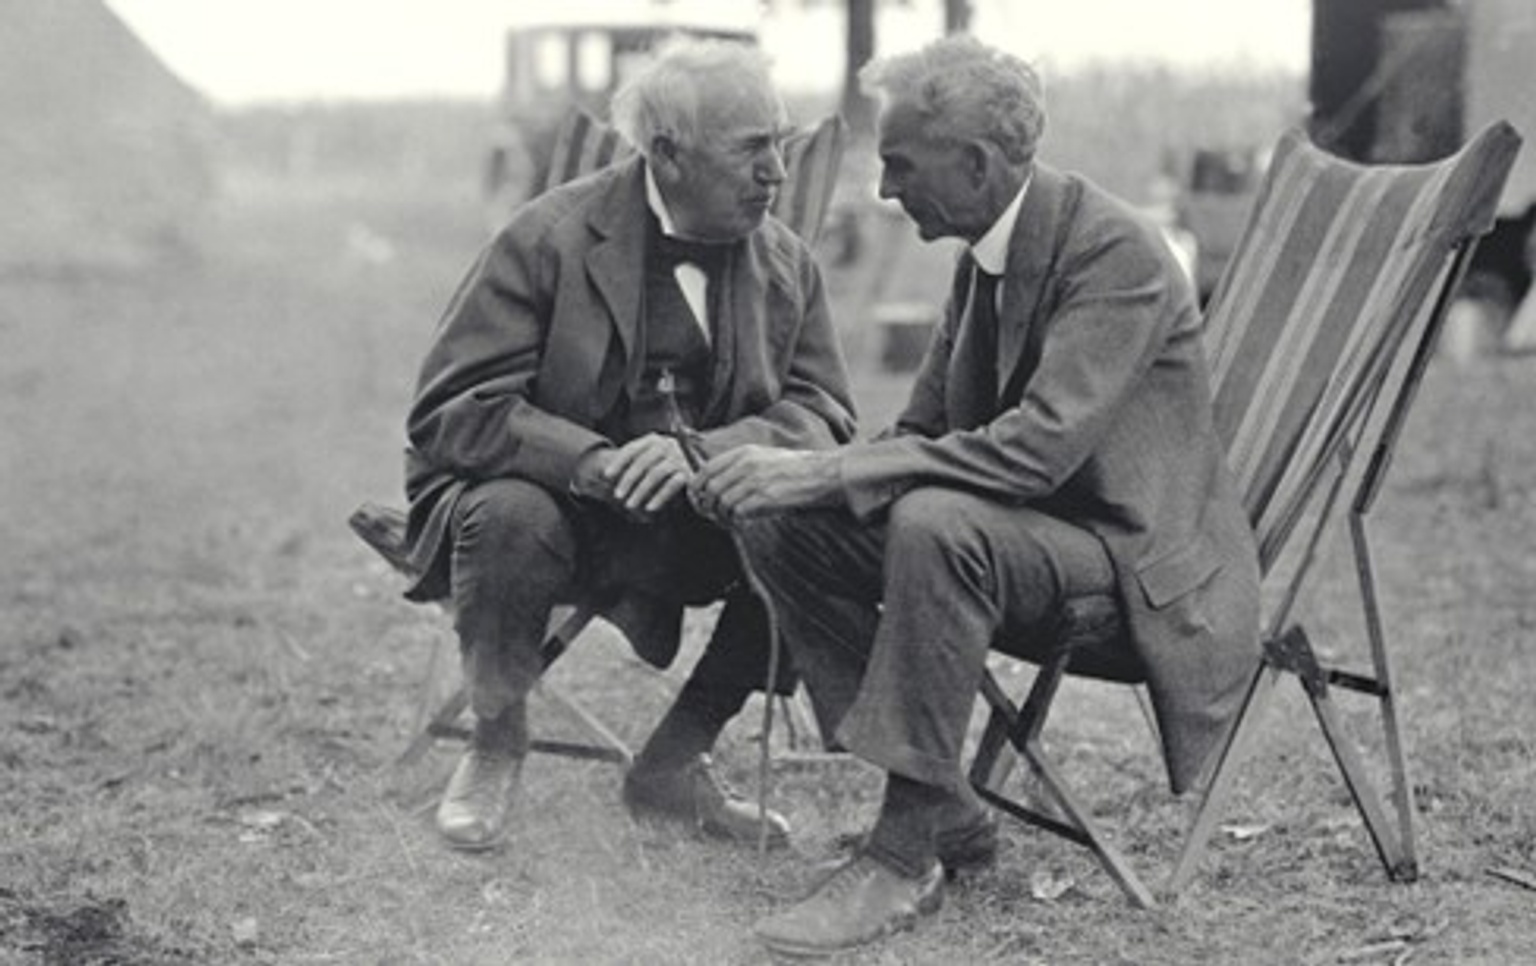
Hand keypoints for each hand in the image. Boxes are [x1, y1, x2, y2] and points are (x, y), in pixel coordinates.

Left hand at [599, 433, 692, 516]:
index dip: (618, 462)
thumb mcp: (649, 457)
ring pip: (655, 474)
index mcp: (653, 440)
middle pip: (643, 462)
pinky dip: (660, 497)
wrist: (700, 464)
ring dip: (641, 491)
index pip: (632, 449)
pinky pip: (672, 485)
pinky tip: (649, 507)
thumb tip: (600, 472)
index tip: (606, 476)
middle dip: (628, 480)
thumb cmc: (666, 463)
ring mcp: (678, 458)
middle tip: (617, 495)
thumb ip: (632, 462)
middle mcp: (666, 445)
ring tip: (630, 505)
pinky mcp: (688, 473)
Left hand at [689, 445, 841, 522]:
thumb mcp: (764, 457)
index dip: (697, 487)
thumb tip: (716, 484)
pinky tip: (744, 522)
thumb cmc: (796, 469)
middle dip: (707, 506)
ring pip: (722, 503)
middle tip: (713, 515)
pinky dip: (737, 521)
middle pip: (711, 489)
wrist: (822, 475)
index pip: (707, 470)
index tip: (699, 499)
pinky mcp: (764, 498)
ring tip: (731, 520)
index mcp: (744, 453)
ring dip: (723, 516)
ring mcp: (755, 481)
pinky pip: (738, 513)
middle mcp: (746, 465)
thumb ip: (740, 466)